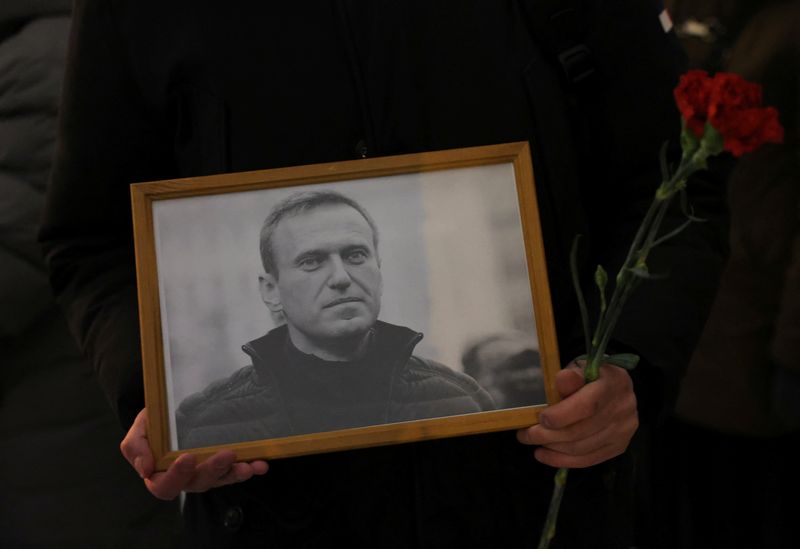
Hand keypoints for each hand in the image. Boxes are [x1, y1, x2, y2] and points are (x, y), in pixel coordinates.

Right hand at [120, 409, 268, 499]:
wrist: (171, 412)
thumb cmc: (153, 424)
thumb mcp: (140, 429)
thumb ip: (136, 447)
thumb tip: (145, 470)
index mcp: (160, 475)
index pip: (165, 486)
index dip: (176, 476)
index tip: (187, 457)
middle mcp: (185, 479)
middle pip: (198, 483)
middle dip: (213, 470)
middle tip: (227, 453)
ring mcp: (206, 473)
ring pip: (220, 479)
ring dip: (235, 474)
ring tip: (249, 466)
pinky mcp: (223, 466)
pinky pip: (235, 471)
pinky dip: (249, 468)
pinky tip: (261, 464)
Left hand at [516, 362, 637, 467]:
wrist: (612, 387)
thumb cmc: (589, 376)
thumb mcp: (578, 368)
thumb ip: (570, 376)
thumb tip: (561, 379)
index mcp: (614, 382)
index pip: (588, 405)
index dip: (562, 415)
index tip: (540, 419)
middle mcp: (624, 407)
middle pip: (582, 430)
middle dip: (549, 435)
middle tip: (525, 434)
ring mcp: (624, 430)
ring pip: (583, 448)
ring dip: (553, 448)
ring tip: (532, 441)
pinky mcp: (619, 446)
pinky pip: (588, 460)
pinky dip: (562, 460)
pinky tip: (544, 455)